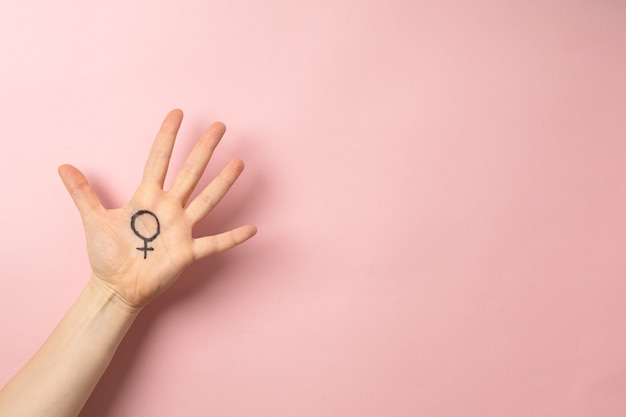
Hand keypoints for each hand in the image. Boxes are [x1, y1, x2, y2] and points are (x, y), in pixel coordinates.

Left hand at [58, 109, 256, 309]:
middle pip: (190, 172)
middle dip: (204, 148)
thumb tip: (63, 166)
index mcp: (147, 197)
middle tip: (220, 126)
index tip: (178, 113)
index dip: (167, 136)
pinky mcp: (187, 252)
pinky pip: (214, 243)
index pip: (159, 159)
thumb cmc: (107, 254)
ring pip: (206, 200)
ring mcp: (181, 229)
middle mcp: (168, 208)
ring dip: (223, 182)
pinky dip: (233, 238)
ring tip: (238, 162)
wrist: (116, 287)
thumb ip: (82, 193)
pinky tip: (252, 229)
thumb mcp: (94, 220)